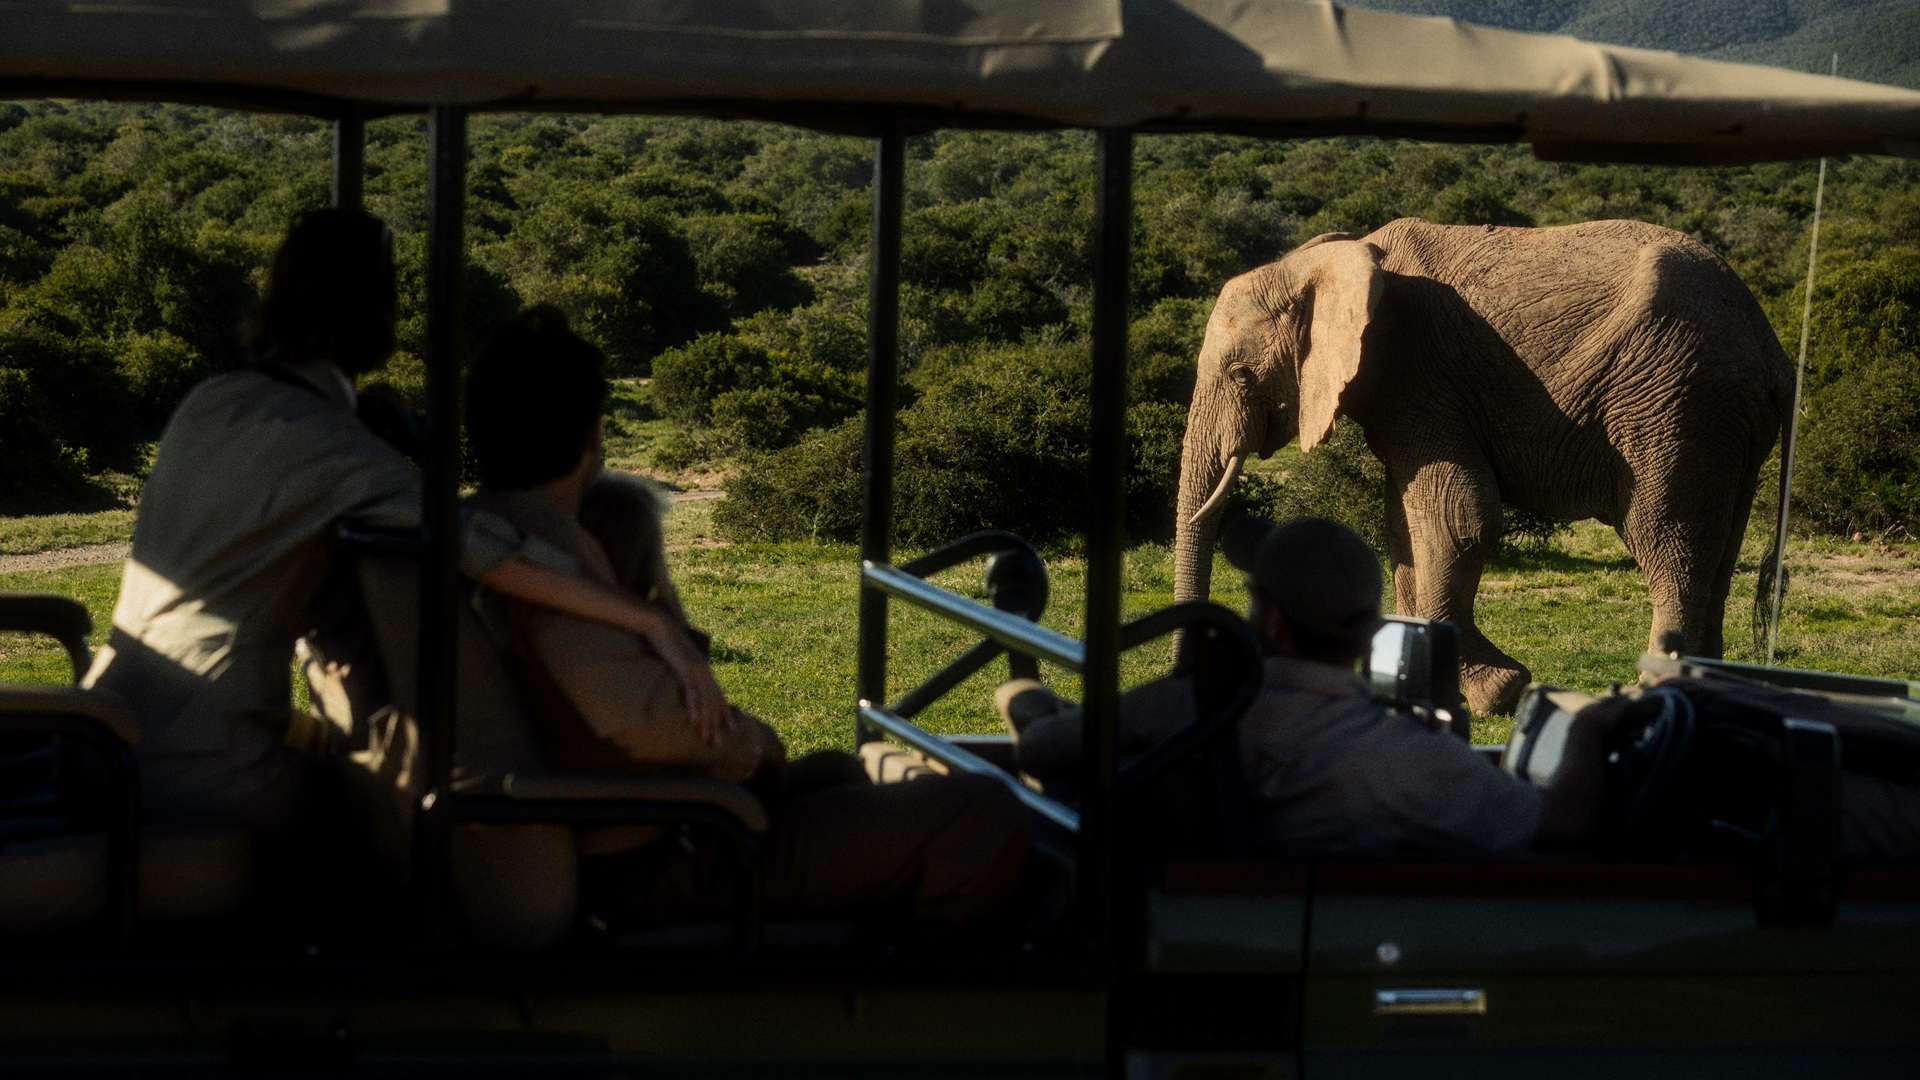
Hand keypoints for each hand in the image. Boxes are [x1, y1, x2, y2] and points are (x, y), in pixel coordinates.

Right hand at [649, 623, 733, 745]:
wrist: (660, 625)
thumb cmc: (668, 643)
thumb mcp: (680, 661)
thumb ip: (687, 673)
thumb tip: (688, 685)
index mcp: (705, 671)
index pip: (719, 696)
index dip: (726, 714)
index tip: (731, 731)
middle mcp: (705, 672)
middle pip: (714, 703)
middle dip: (716, 726)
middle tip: (717, 745)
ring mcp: (696, 670)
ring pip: (705, 701)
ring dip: (706, 722)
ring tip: (707, 739)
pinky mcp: (685, 668)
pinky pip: (691, 691)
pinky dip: (693, 706)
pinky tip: (693, 720)